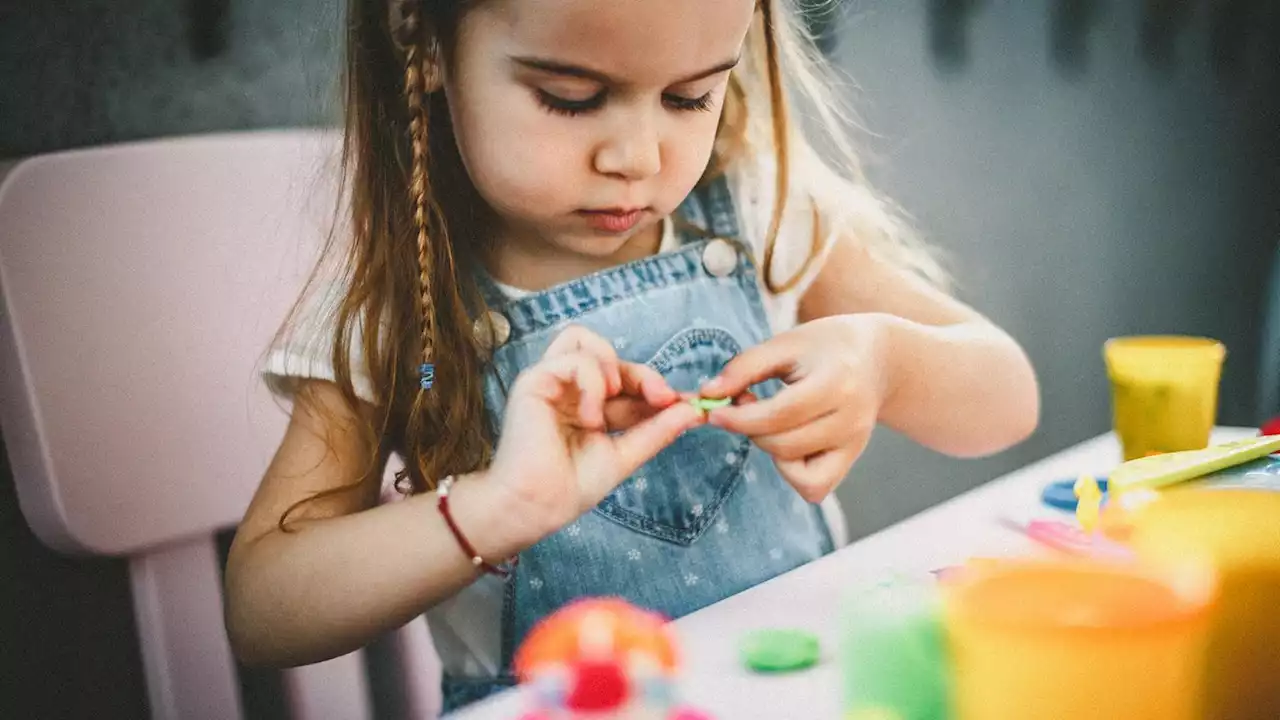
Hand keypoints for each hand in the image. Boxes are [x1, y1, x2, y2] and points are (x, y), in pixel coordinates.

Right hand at [488, 326, 703, 544]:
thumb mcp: (625, 454)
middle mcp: (569, 389)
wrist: (539, 506)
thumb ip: (657, 430)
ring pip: (585, 340)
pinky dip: (592, 383)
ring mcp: (551, 382)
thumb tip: (694, 411)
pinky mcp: (534, 380)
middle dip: (644, 375)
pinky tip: (591, 418)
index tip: (688, 404)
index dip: (656, 387)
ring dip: (611, 367)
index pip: (627, 382)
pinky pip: (575, 359)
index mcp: (589, 405)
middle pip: (612, 357)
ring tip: (614, 402)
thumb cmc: (572, 486)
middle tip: (665, 398)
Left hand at [699, 315, 893, 502]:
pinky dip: (792, 472)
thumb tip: (707, 395)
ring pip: (795, 469)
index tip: (715, 411)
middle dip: (751, 430)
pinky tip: (789, 442)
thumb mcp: (786, 343)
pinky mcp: (852, 460)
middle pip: (784, 445)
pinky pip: (815, 487)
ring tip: (771, 420)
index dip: (740, 418)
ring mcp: (855, 444)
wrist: (879, 359)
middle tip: (745, 404)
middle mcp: (851, 419)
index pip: (780, 414)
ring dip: (769, 447)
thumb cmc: (825, 346)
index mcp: (836, 382)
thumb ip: (744, 367)